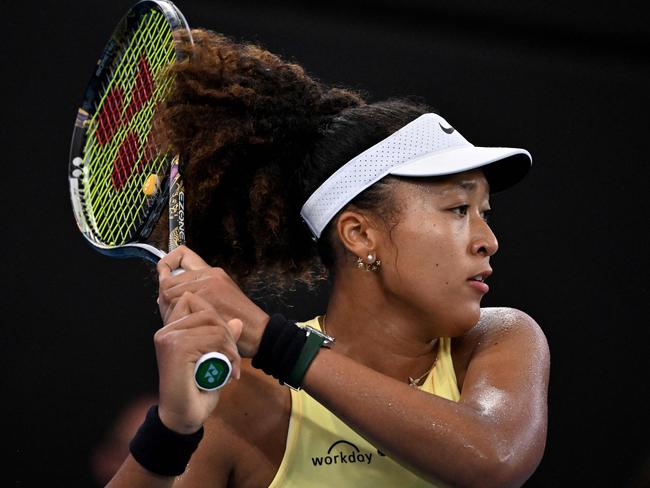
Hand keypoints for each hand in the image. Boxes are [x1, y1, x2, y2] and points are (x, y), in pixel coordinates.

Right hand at [154, 291, 241, 433]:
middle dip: (227, 333)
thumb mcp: (215, 359)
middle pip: (207, 312)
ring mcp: (169, 337)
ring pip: (214, 324)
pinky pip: (214, 338)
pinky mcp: (177, 347)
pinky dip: (229, 353)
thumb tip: (236, 321)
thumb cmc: (196, 391)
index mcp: (171, 330)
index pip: (195, 302)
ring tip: (232, 366)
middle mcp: (166, 331)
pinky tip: (230, 371)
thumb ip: (222, 339)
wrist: (184, 418)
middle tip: (233, 359)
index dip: (217, 320)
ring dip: (230, 345)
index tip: (225, 345)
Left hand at [157, 246, 269, 357]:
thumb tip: (165, 294)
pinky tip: (183, 325)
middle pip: (168, 278)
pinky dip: (173, 316)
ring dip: (166, 309)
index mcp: (212, 272)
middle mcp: (209, 274)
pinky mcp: (206, 298)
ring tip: (178, 321)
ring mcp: (207, 285)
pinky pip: (175, 303)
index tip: (164, 276)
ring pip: (168, 291)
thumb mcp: (220, 300)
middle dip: (163, 297)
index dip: (167, 264)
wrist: (258, 332)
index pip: (181, 255)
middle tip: (170, 312)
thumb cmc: (240, 322)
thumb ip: (196, 292)